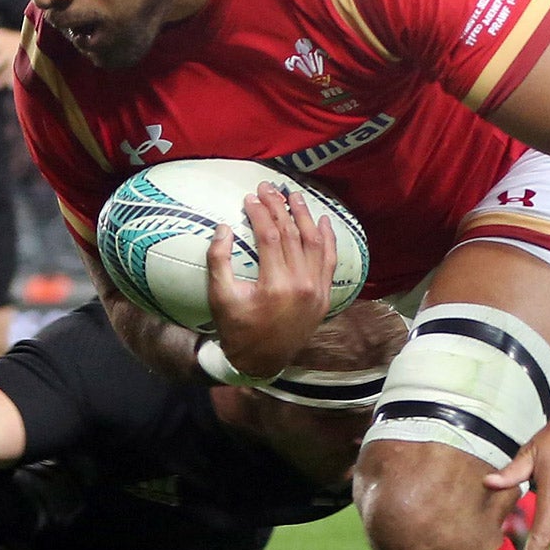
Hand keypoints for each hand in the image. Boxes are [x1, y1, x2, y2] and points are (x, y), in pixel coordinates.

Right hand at [206, 182, 337, 378]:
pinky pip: (330, 261)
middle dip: (280, 207)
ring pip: (315, 243)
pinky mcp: (324, 297)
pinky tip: (323, 221)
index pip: (270, 236)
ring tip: (294, 196)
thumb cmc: (236, 329)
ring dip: (305, 216)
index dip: (260, 213)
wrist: (261, 362)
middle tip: (268, 188)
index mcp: (276, 285)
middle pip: (292, 234)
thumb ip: (218, 261)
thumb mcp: (220, 297)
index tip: (249, 197)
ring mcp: (317, 291)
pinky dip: (328, 240)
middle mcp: (302, 285)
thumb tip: (223, 227)